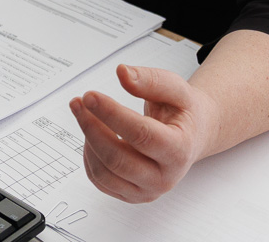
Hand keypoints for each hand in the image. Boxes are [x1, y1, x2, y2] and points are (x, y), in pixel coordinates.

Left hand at [68, 64, 215, 202]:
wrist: (190, 137)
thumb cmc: (182, 113)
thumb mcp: (177, 89)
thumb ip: (151, 80)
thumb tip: (122, 73)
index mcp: (180, 150)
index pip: (141, 135)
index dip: (112, 114)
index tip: (90, 95)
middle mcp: (165, 177)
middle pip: (118, 159)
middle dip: (92, 127)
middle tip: (78, 102)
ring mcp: (147, 190)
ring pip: (104, 173)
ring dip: (87, 140)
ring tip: (86, 114)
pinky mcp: (131, 195)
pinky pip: (99, 180)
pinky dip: (89, 155)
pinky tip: (93, 134)